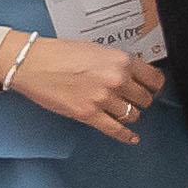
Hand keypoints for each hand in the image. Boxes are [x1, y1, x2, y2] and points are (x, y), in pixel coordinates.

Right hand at [0, 30, 153, 137]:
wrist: (33, 63)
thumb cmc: (60, 53)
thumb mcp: (97, 49)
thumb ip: (117, 62)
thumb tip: (133, 73)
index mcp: (121, 60)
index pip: (154, 78)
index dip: (154, 85)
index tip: (153, 88)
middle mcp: (116, 79)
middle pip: (144, 98)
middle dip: (141, 100)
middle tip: (135, 100)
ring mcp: (103, 98)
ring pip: (132, 114)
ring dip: (130, 114)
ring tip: (124, 111)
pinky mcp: (88, 114)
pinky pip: (115, 129)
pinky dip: (126, 136)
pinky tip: (132, 138)